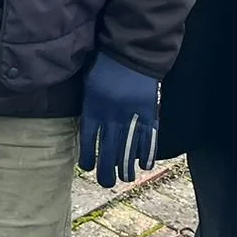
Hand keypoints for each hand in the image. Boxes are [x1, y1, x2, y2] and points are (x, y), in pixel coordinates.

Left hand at [78, 53, 161, 188]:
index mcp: (93, 107)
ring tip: (125, 179)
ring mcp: (131, 116)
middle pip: (108, 150)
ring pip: (128, 149)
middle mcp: (111, 115)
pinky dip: (147, 154)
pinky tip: (144, 165)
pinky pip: (149, 139)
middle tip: (106, 183)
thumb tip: (87, 128)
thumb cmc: (105, 65)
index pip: (88, 140)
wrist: (131, 53)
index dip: (88, 156)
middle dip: (107, 170)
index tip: (88, 167)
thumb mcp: (88, 84)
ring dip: (126, 167)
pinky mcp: (149, 113)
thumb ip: (88, 106)